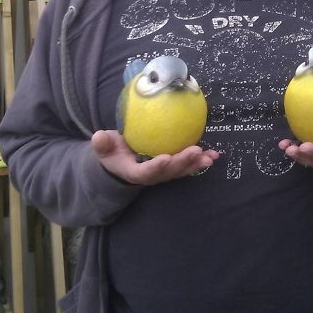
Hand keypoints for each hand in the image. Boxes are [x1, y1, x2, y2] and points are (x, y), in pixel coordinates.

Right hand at [92, 130, 218, 184]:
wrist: (120, 162)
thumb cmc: (112, 153)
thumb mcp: (103, 149)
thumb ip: (102, 144)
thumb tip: (99, 136)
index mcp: (135, 173)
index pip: (146, 172)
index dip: (156, 167)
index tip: (165, 158)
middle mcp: (152, 175)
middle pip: (169, 172)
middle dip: (183, 163)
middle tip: (195, 151)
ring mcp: (164, 172)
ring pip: (182, 170)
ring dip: (196, 164)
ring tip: (210, 156)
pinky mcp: (173, 166)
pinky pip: (187, 164)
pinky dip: (200, 160)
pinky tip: (214, 154)